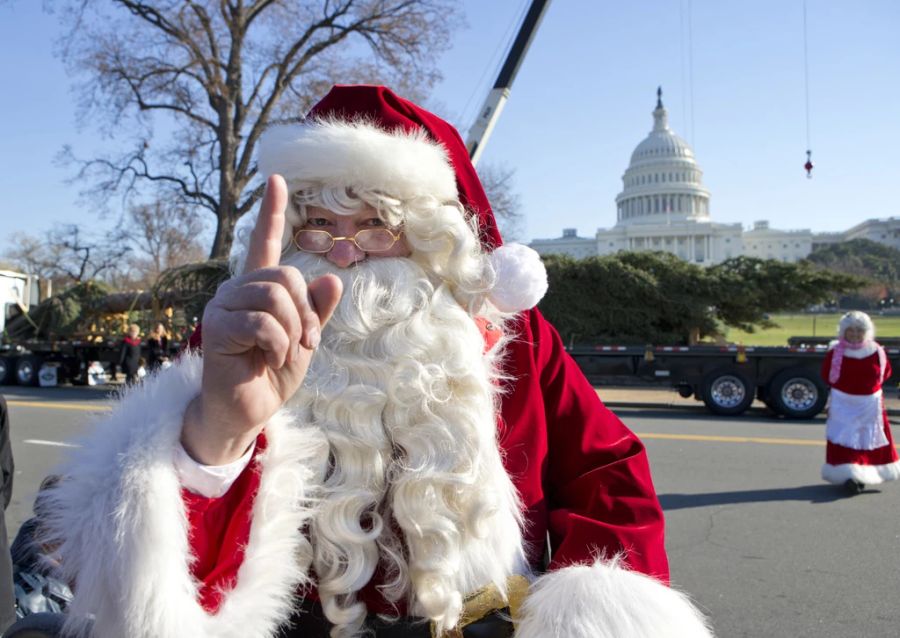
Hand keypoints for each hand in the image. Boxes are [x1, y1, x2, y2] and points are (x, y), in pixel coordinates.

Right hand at [181, 174, 342, 464]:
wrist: (246, 410)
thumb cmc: (272, 372)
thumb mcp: (304, 339)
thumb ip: (316, 311)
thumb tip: (332, 278)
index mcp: (258, 289)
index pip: (263, 242)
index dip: (271, 212)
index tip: (277, 179)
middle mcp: (237, 290)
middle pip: (285, 276)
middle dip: (306, 313)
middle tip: (306, 342)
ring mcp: (223, 306)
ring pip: (276, 297)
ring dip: (293, 331)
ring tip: (286, 353)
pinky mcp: (217, 327)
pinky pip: (263, 323)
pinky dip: (278, 345)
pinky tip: (270, 359)